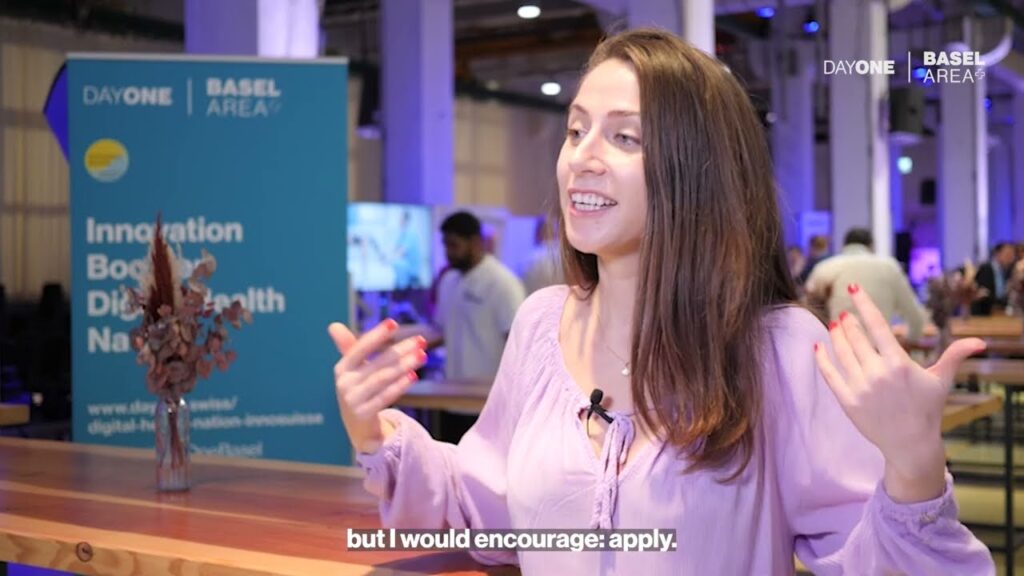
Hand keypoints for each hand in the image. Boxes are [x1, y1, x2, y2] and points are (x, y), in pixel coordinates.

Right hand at [328, 319, 427, 453]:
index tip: (393, 323)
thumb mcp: (353, 370)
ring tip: (422, 355)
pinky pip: (385, 397)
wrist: (357, 427)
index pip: (360, 348)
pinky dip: (400, 385)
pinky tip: (413, 375)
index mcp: (342, 368)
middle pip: (377, 363)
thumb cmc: (359, 390)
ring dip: (404, 365)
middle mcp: (345, 383)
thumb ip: (349, 347)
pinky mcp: (364, 414)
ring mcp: (353, 400)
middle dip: (401, 350)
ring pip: (383, 379)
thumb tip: (333, 325)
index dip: (376, 335)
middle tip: (421, 340)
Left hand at [813, 283, 985, 501]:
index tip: (852, 287)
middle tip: (844, 314)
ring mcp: (860, 387)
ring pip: (841, 352)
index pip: (877, 325)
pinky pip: (829, 375)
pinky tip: (818, 346)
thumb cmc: (927, 409)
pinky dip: (822, 358)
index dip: (864, 303)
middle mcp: (877, 373)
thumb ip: (955, 356)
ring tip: (834, 324)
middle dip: (848, 322)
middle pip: (855, 337)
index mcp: (899, 363)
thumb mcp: (941, 381)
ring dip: (835, 335)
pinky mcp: (847, 401)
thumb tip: (980, 342)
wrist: (911, 444)